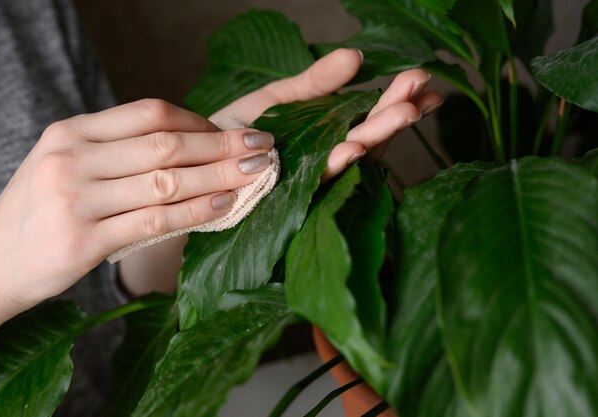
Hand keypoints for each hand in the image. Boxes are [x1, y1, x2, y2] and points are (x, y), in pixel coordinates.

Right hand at [0, 99, 273, 347]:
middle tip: (264, 146)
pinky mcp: (82, 241)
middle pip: (165, 143)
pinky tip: (225, 204)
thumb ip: (119, 152)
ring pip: (167, 181)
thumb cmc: (41, 213)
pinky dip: (196, 211)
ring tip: (256, 173)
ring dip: (220, 176)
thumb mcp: (69, 167)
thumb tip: (191, 144)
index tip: (232, 132)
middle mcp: (72, 158)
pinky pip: (155, 221)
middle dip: (223, 145)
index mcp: (71, 132)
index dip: (199, 121)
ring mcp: (75, 199)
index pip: (149, 112)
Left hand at [211, 48, 443, 180]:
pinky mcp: (293, 194)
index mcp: (328, 131)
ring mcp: (313, 176)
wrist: (198, 159)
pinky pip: (318, 178)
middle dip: (397, 114)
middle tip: (423, 93)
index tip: (423, 79)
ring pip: (353, 156)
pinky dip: (338, 163)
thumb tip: (357, 56)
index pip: (371, 114)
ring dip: (379, 135)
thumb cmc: (239, 131)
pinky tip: (355, 146)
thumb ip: (316, 82)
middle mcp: (327, 156)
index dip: (398, 99)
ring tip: (406, 113)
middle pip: (371, 135)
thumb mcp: (280, 98)